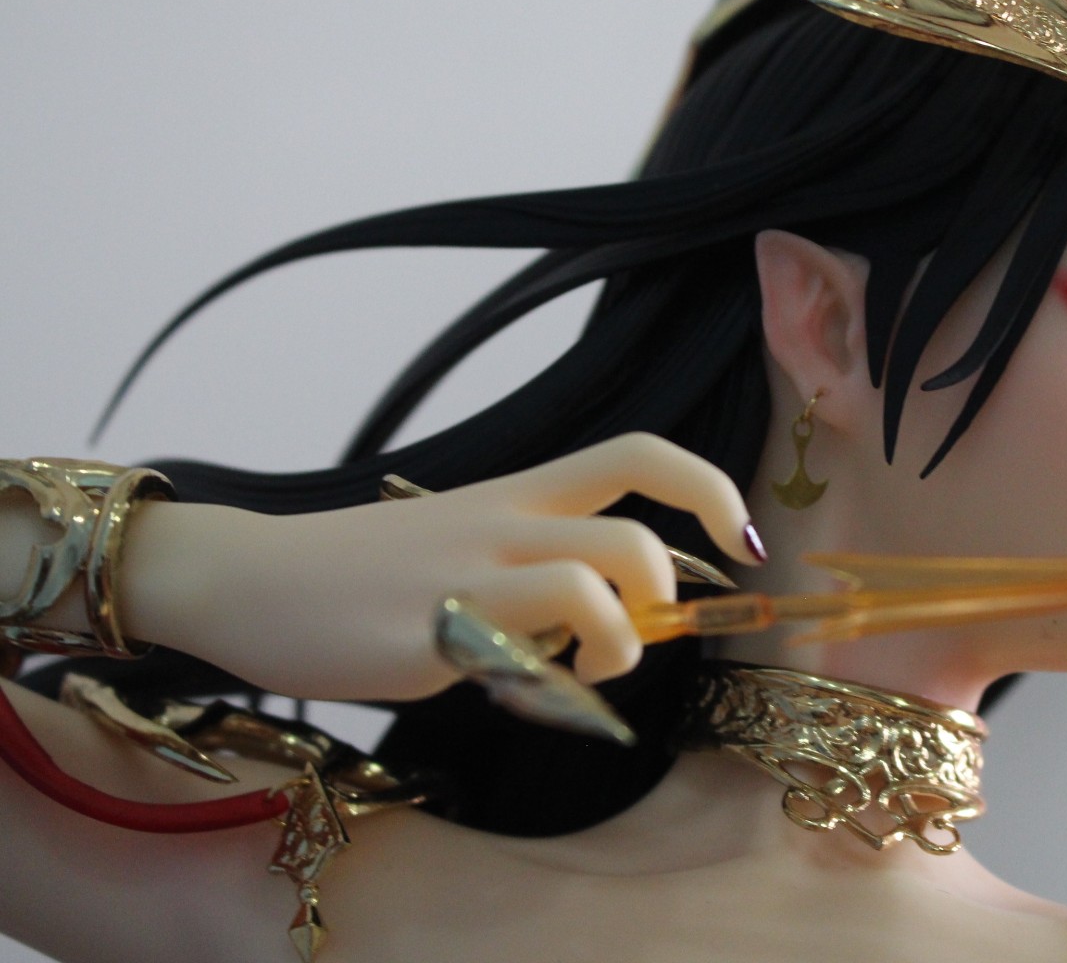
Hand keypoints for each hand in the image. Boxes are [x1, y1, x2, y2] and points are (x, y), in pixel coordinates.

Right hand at [120, 433, 757, 701]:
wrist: (248, 581)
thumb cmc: (366, 572)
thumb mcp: (466, 545)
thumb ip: (543, 569)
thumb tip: (616, 620)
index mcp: (519, 492)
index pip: (638, 456)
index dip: (709, 488)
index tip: (740, 540)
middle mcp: (503, 522)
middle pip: (634, 533)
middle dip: (670, 592)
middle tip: (642, 629)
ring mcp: (467, 576)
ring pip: (592, 583)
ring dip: (620, 639)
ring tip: (592, 665)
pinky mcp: (426, 636)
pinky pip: (521, 653)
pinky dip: (550, 682)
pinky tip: (521, 688)